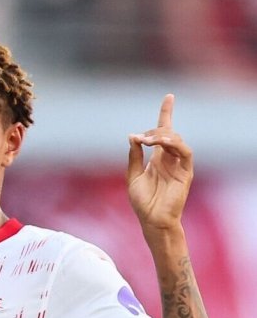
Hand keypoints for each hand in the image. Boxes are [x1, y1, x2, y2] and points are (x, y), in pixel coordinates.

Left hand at [127, 94, 192, 232]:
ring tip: (148, 140)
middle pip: (168, 133)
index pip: (164, 131)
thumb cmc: (143, 202)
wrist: (152, 220)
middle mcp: (170, 159)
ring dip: (162, 136)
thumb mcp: (133, 176)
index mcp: (158, 158)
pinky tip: (161, 143)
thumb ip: (134, 157)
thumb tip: (133, 136)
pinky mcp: (186, 172)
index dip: (166, 114)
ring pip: (177, 140)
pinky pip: (185, 152)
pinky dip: (174, 144)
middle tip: (139, 138)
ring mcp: (179, 165)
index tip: (169, 97)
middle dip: (153, 131)